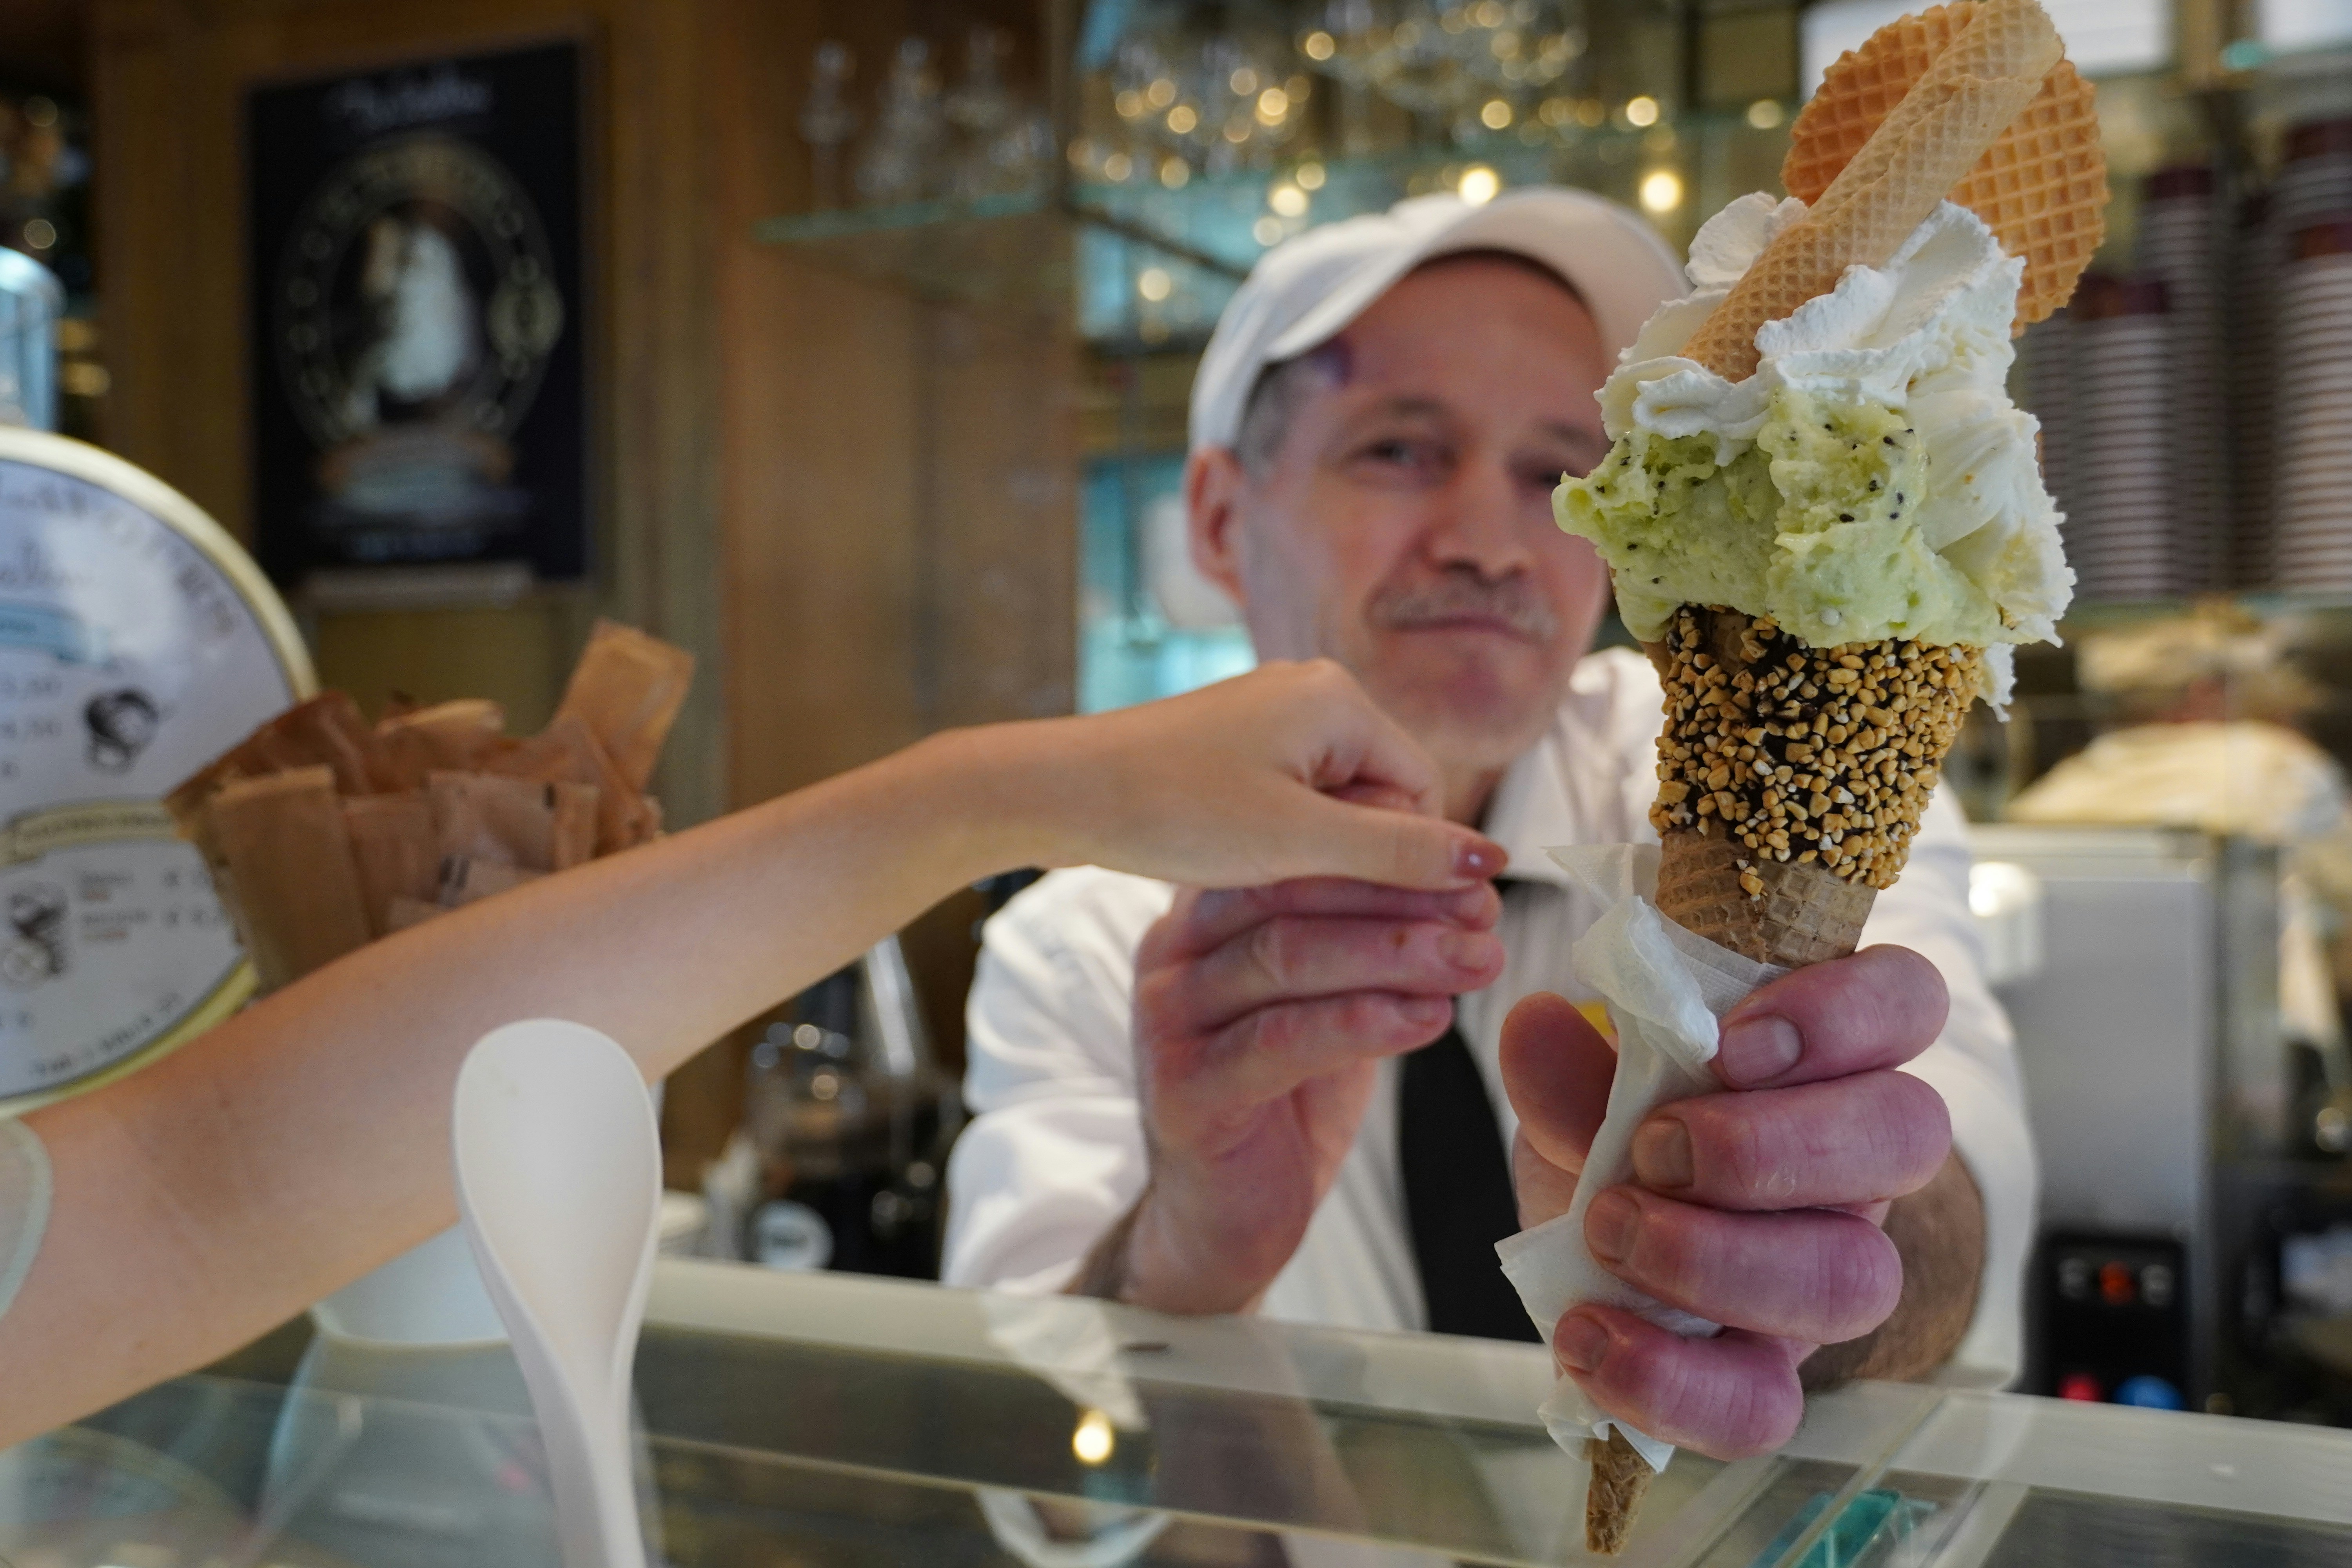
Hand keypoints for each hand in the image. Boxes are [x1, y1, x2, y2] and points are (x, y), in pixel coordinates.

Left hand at [1039, 660, 1505, 891]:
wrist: (1061, 792)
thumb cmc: (1175, 809)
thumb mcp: (1299, 842)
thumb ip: (1399, 853)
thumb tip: (1492, 864)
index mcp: (1339, 698)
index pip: (1422, 792)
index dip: (1409, 860)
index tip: (1387, 915)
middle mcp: (1310, 692)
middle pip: (1382, 796)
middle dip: (1360, 858)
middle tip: (1316, 905)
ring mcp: (1268, 717)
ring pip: (1333, 806)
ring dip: (1316, 856)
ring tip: (1269, 886)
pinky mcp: (1233, 745)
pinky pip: (1289, 800)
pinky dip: (1279, 842)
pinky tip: (1243, 869)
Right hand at [1081, 877, 1507, 1311]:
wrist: (1221, 1219)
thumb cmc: (1283, 1096)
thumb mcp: (1327, 999)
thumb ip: (1366, 939)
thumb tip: (1464, 877)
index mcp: (1206, 914)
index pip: (1289, 849)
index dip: (1383, 844)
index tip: (1470, 858)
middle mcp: (1174, 953)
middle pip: (1287, 892)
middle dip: (1398, 893)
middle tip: (1483, 907)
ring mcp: (1170, 1022)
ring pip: (1284, 957)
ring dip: (1395, 953)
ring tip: (1477, 959)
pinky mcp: (1184, 1092)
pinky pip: (1278, 1041)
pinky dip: (1360, 1023)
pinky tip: (1428, 1019)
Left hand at [1502, 947, 1959, 1458]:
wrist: (1600, 1252)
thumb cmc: (1620, 1140)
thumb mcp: (1583, 1089)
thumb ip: (1567, 1066)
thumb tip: (1536, 1024)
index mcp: (1830, 1061)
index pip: (1905, 1000)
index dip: (1839, 1015)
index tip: (1727, 1043)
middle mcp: (1857, 1165)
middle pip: (1906, 1136)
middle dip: (1770, 1144)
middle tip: (1652, 1148)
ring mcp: (1829, 1274)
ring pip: (1854, 1278)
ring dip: (1719, 1258)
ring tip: (1608, 1230)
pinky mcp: (1774, 1373)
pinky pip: (1766, 1406)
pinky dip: (1670, 1379)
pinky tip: (1586, 1334)